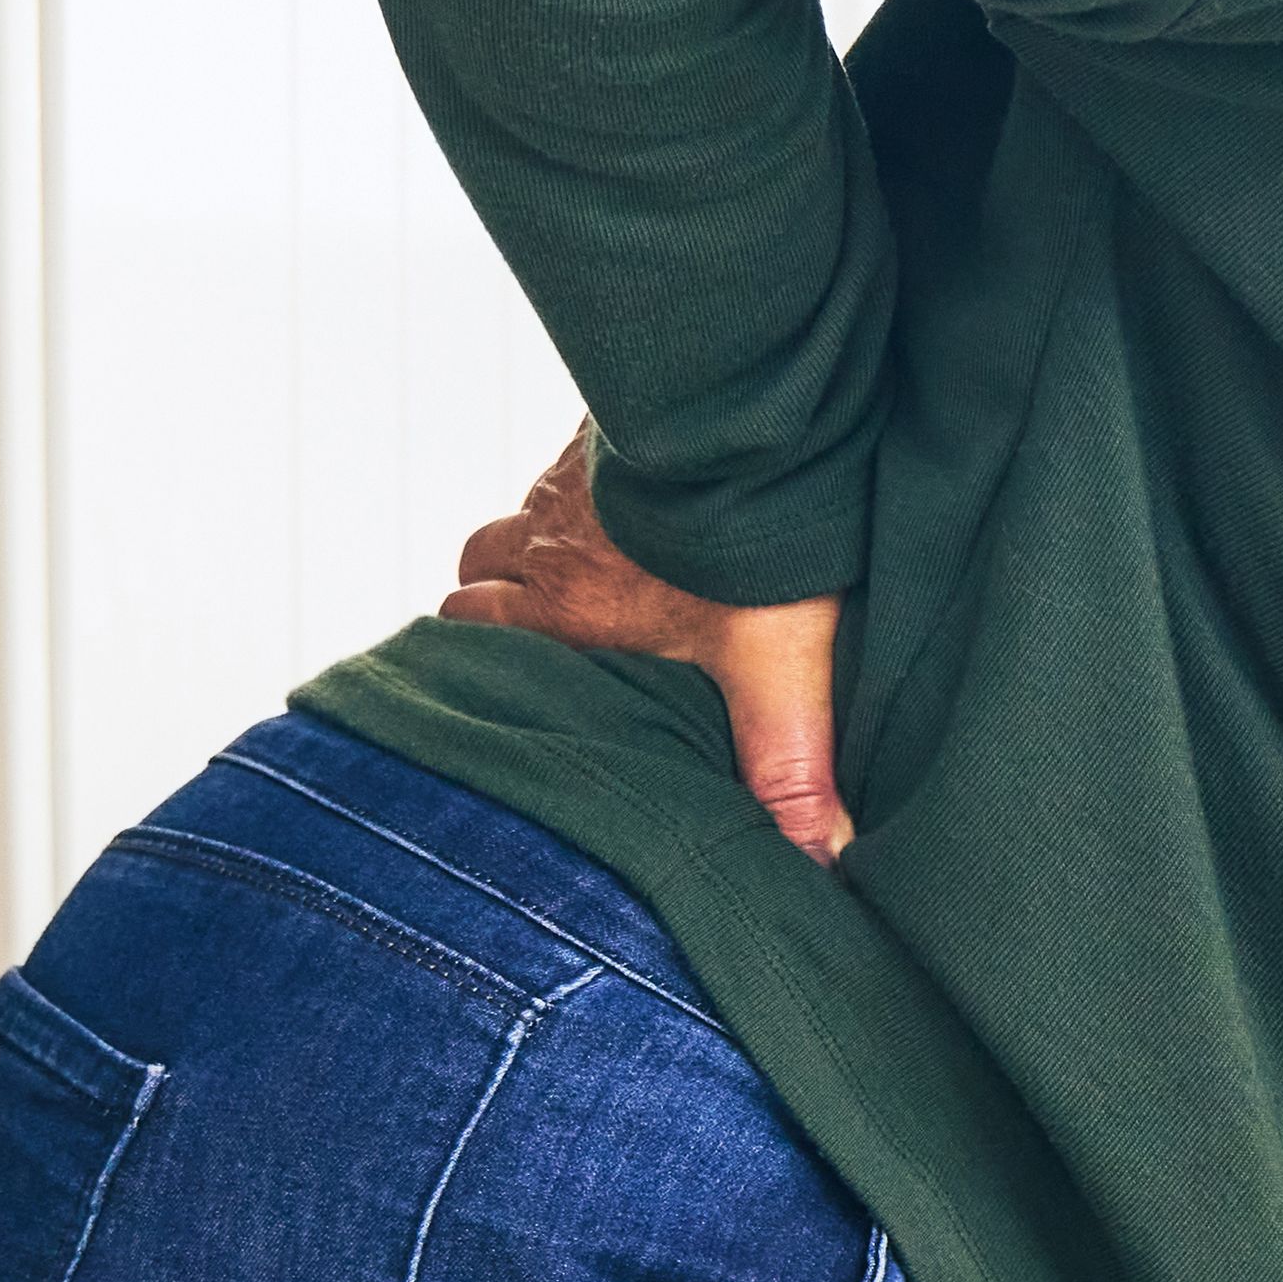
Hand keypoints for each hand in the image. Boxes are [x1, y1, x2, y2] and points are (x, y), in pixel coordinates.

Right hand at [439, 422, 853, 863]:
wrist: (754, 423)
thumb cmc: (754, 549)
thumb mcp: (775, 671)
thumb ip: (788, 765)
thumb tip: (816, 858)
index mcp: (564, 612)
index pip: (467, 628)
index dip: (474, 651)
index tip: (498, 674)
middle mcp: (547, 545)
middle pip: (476, 568)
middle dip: (494, 593)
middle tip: (539, 620)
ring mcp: (568, 481)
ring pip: (516, 513)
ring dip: (538, 539)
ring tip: (589, 564)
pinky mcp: (601, 430)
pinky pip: (565, 461)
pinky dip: (582, 485)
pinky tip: (635, 501)